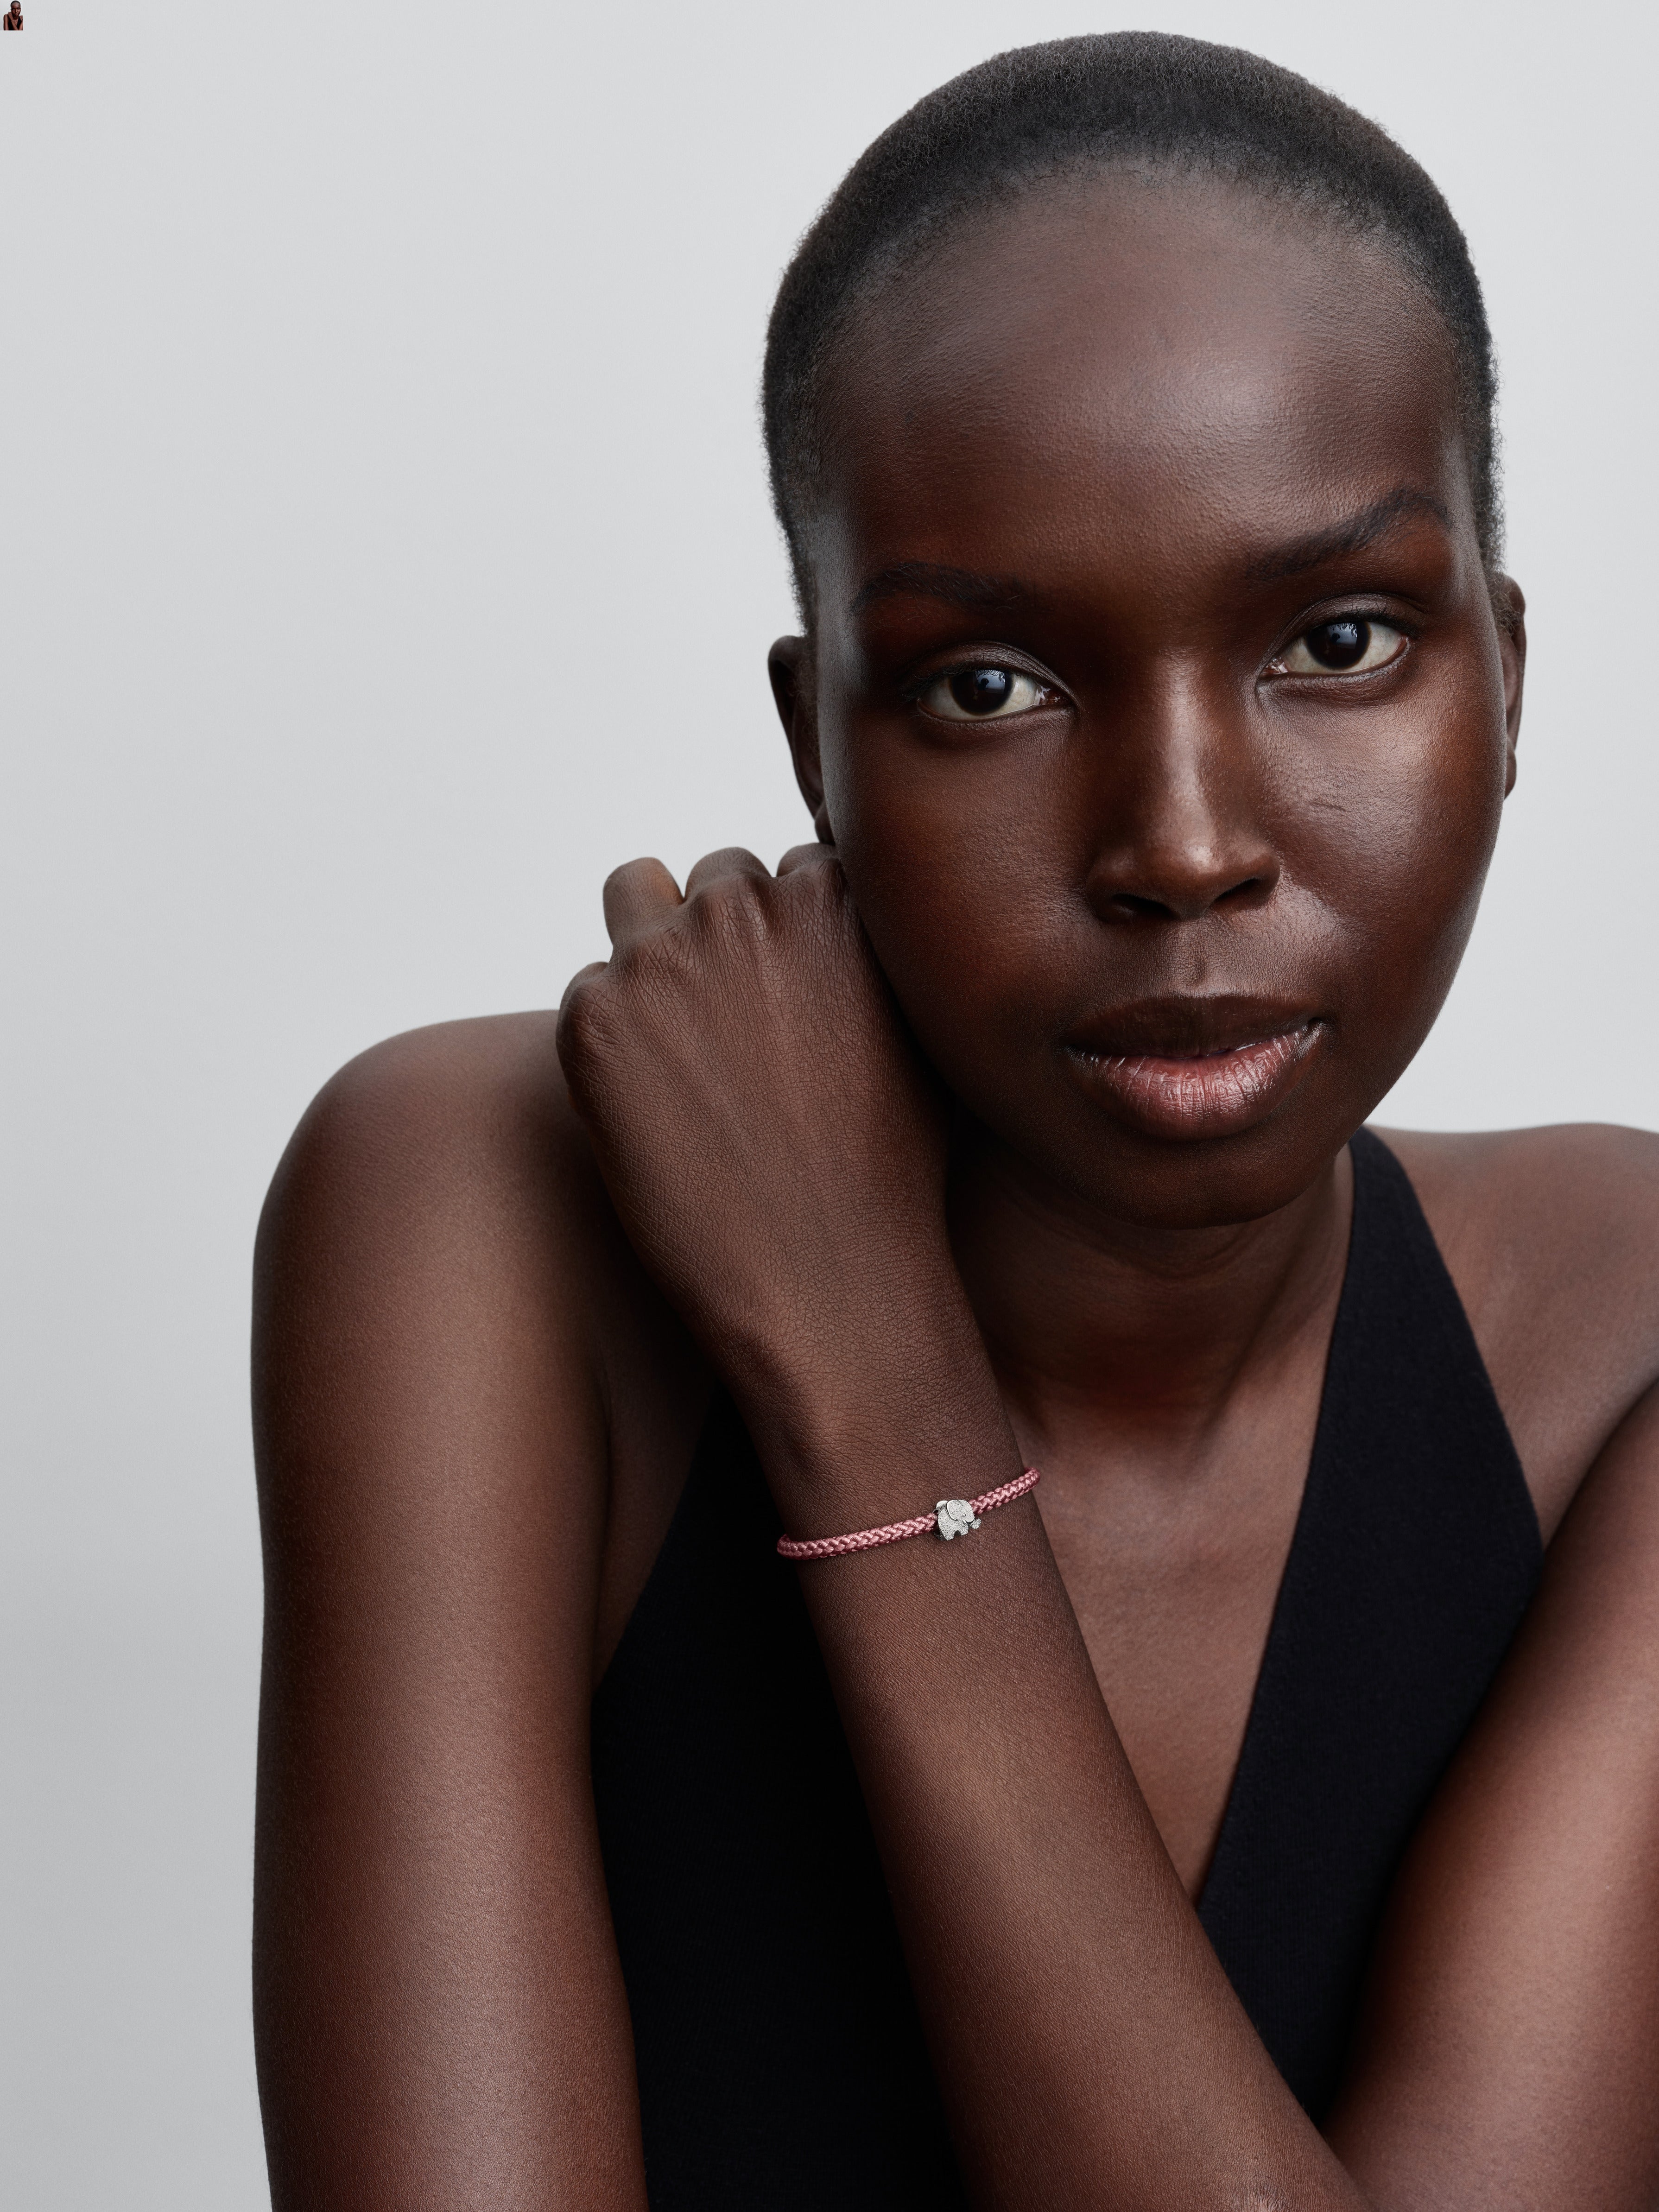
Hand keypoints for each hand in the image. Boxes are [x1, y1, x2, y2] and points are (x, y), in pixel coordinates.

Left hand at [557, 846, 965, 1457]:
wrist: (827, 1280)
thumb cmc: (890, 1176)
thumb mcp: (918, 1034)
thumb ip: (871, 959)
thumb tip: (840, 930)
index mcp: (837, 898)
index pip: (798, 870)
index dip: (796, 939)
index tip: (797, 1000)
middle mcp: (747, 906)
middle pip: (718, 878)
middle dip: (725, 937)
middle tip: (739, 1033)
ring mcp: (662, 956)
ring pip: (635, 895)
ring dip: (653, 951)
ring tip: (682, 1045)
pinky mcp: (595, 1016)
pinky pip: (590, 990)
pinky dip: (612, 1036)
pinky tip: (655, 1106)